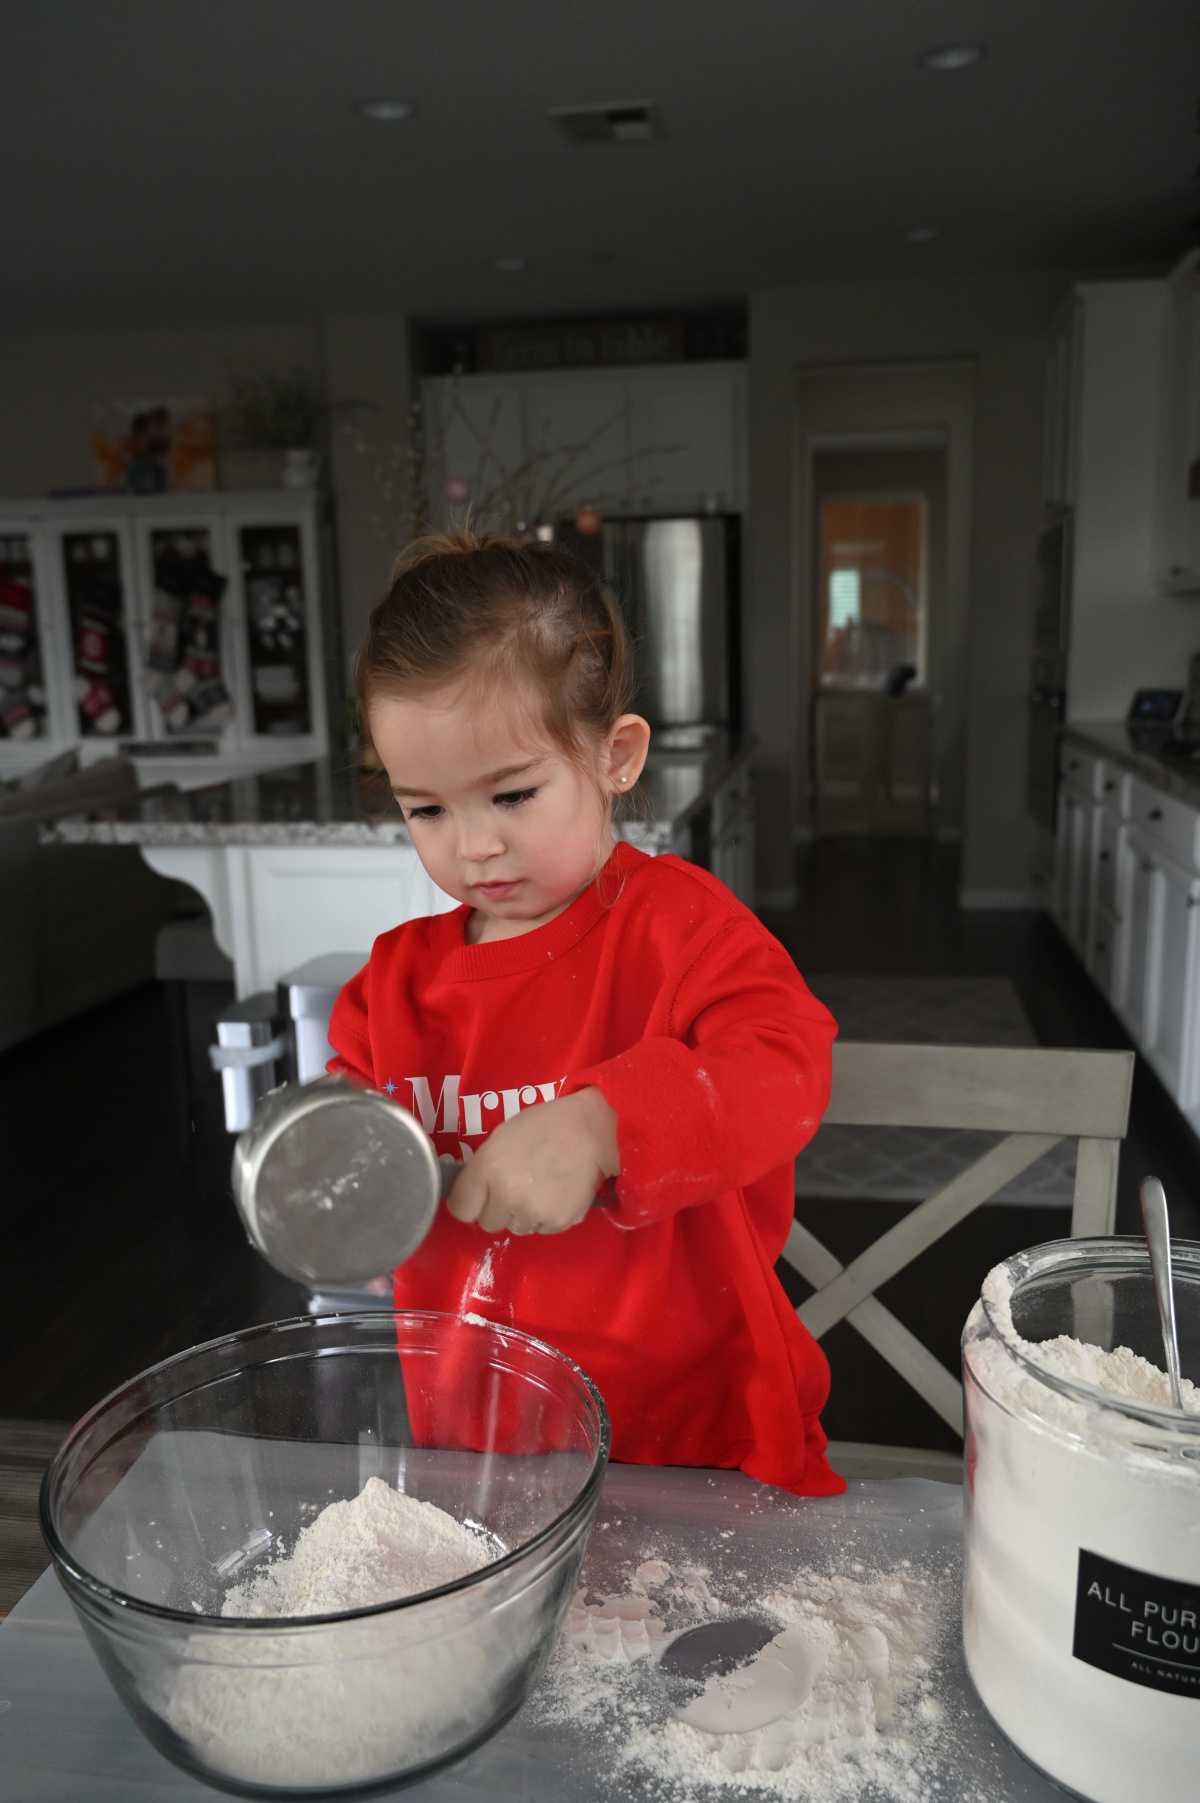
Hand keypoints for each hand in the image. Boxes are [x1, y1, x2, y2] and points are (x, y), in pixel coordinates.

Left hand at [445, 1089, 618, 1235]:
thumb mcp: (500, 1138)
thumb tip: (472, 1196)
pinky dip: (548, 1216)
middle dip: (499, 1208)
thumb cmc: (542, 1126)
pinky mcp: (560, 1222)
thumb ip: (482, 1170)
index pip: (461, 1209)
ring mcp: (534, 1212)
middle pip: (489, 1223)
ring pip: (517, 1228)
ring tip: (542, 1186)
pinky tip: (558, 1192)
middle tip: (518, 1186)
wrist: (589, 1127)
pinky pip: (542, 1229)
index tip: (479, 1196)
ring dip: (524, 1214)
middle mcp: (507, 1195)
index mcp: (488, 1168)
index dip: (470, 1202)